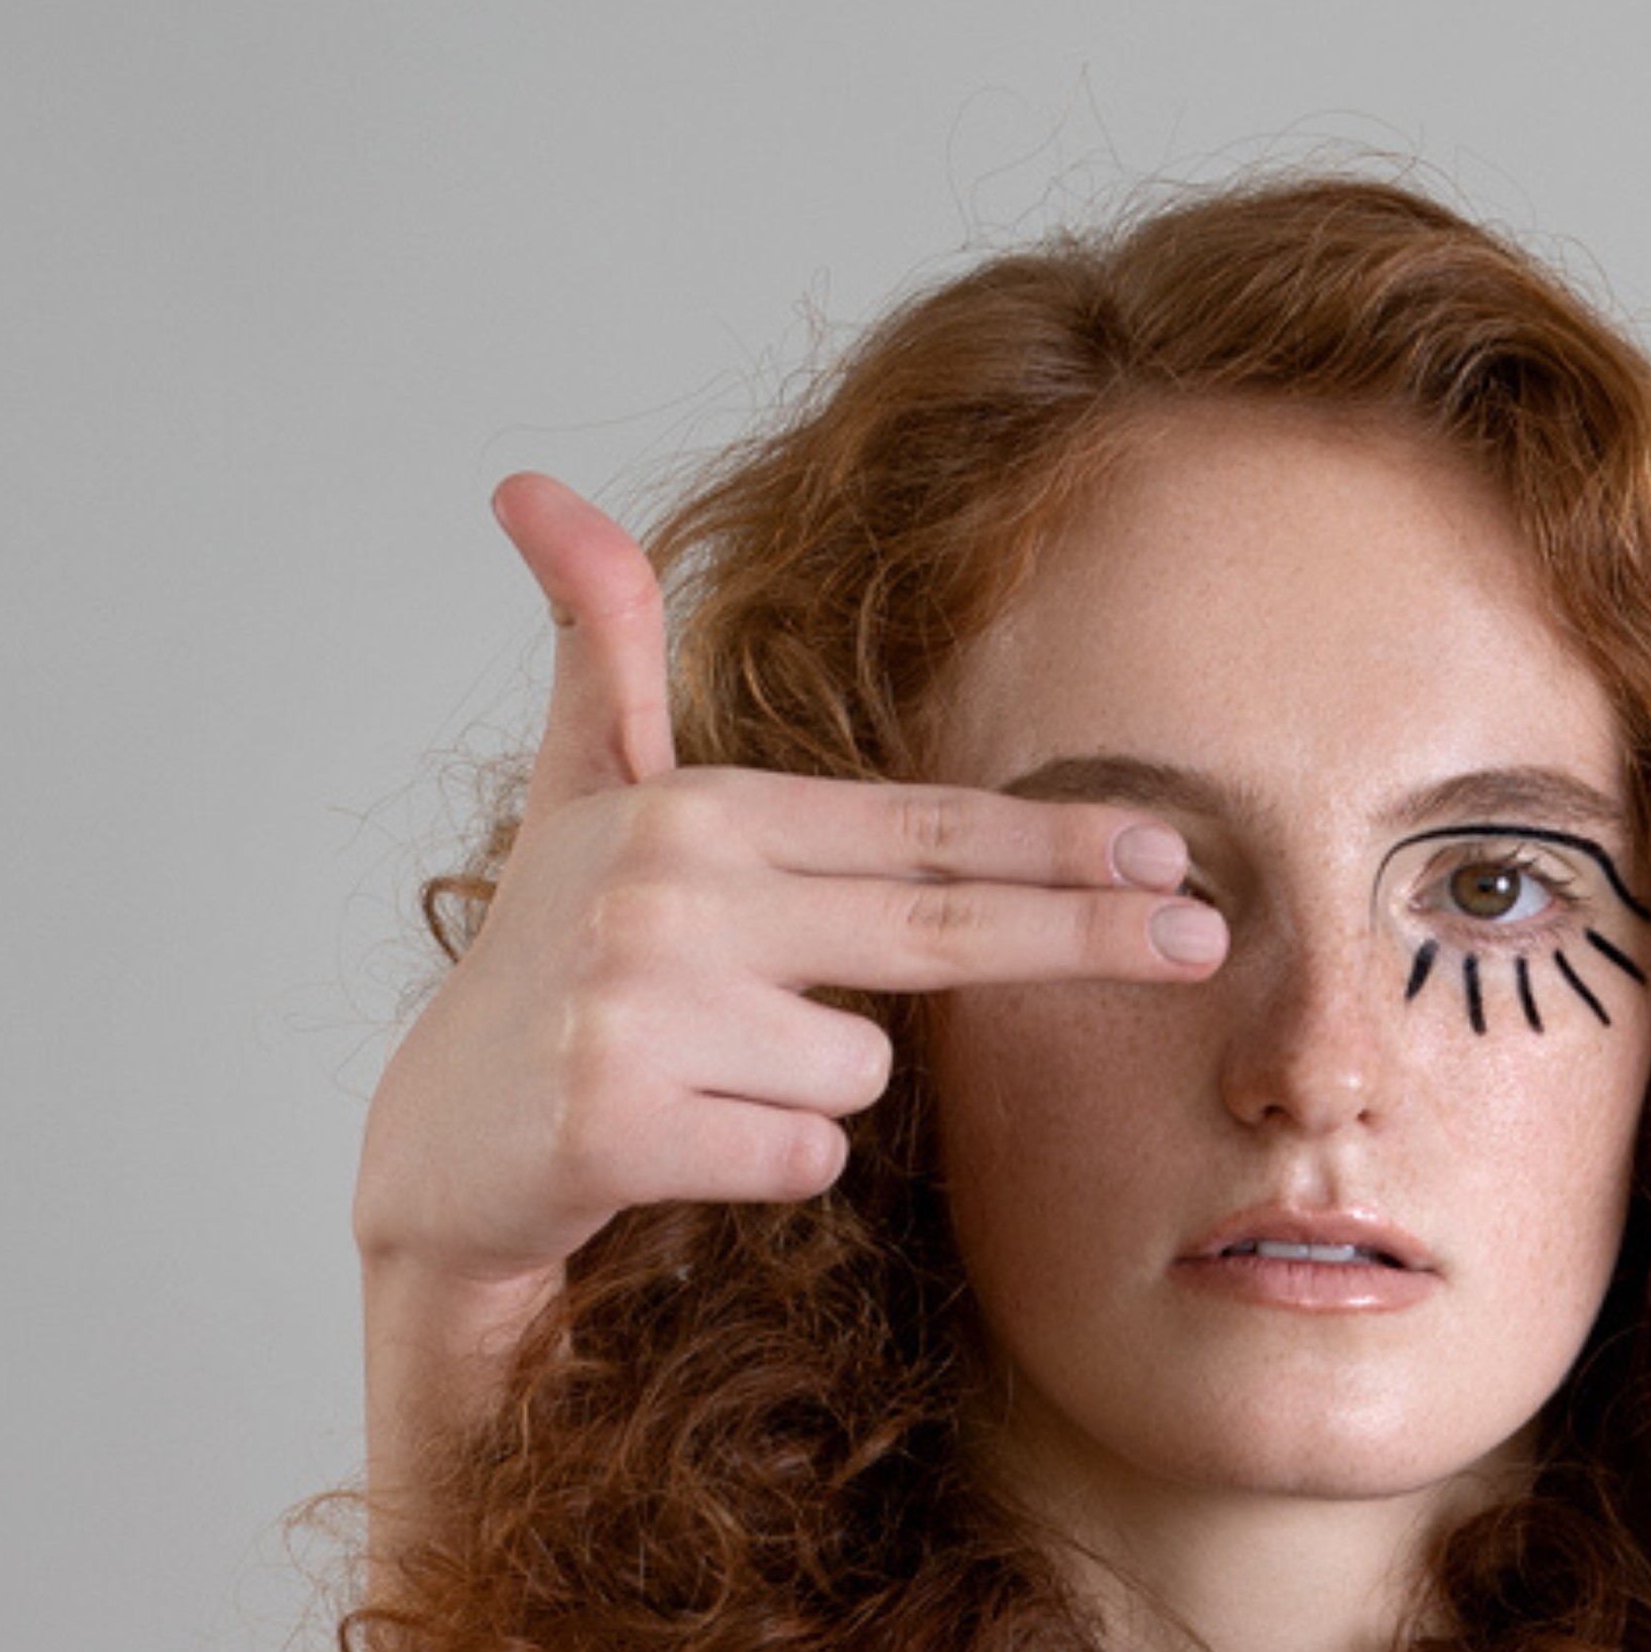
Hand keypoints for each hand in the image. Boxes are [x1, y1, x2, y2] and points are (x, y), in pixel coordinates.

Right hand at [354, 476, 1225, 1441]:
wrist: (441, 1148)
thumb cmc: (544, 967)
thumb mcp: (573, 797)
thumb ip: (599, 653)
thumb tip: (534, 484)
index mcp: (690, 811)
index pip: (912, 830)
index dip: (1048, 839)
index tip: (1166, 848)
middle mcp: (669, 891)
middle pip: (934, 922)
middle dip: (1083, 929)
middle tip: (1209, 939)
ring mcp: (643, 1006)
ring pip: (859, 1068)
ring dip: (808, 1091)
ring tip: (702, 1076)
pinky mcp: (624, 1122)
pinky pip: (804, 1158)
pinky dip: (763, 1166)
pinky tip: (676, 1141)